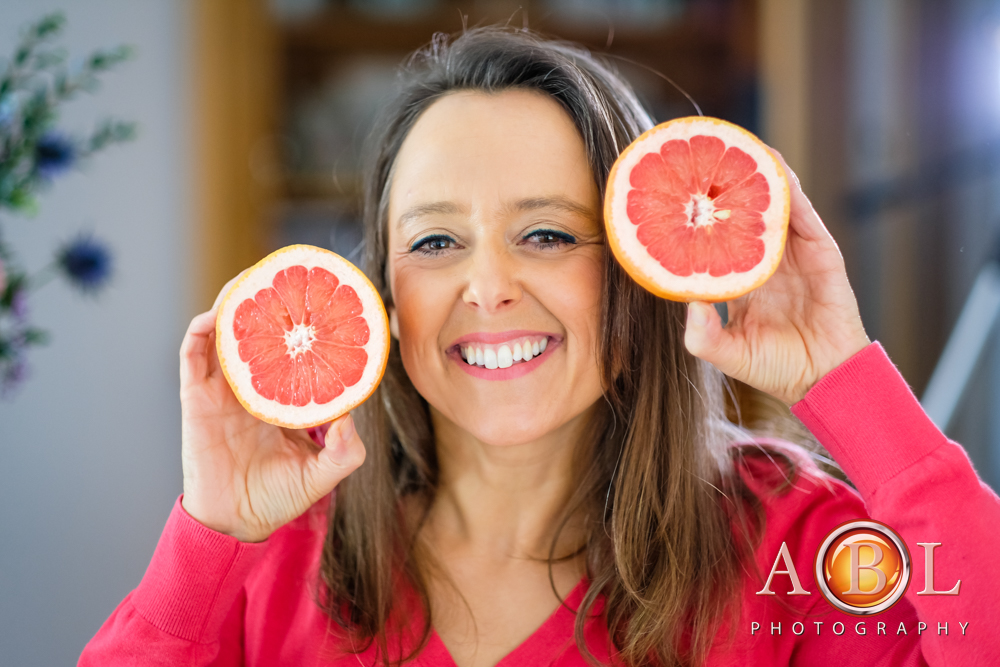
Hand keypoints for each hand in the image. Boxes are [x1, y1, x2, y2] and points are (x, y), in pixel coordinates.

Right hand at [178, 274, 365, 542]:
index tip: (322, 300)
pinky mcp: (196, 400)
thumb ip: (346, 449)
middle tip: (284, 275)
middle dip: (269, 302)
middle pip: (257, 332)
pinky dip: (201, 332)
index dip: (304, 325)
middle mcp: (252, 387)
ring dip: (233, 305)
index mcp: (281, 397)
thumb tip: (353, 413)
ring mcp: (222, 390)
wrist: (236, 524)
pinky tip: (214, 316)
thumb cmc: (278, 498)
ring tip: (250, 280)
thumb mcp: (324, 473)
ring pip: (224, 334)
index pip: (292, 351)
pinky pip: (193, 357)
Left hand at [683, 152, 869, 404]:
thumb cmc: (775, 369)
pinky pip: (805, 216)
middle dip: (725, 185)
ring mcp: (795, 255)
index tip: (674, 193)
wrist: (825, 381)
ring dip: (758, 175)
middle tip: (700, 154)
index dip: (699, 218)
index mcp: (741, 279)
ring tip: (737, 144)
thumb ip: (702, 335)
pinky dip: (790, 190)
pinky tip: (773, 167)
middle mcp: (766, 261)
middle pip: (743, 213)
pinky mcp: (822, 253)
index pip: (716, 240)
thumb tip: (687, 303)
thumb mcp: (727, 354)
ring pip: (774, 205)